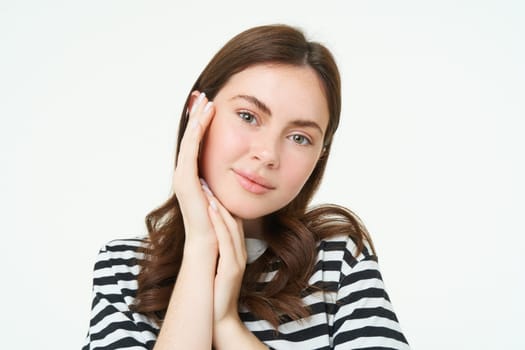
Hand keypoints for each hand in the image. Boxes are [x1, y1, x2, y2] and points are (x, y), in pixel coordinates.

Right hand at [172, 91, 216, 245]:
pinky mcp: (184, 181)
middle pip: (191, 140)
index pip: (199, 147)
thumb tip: (244, 176)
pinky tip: (203, 117)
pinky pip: (190, 150)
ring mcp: (183, 178)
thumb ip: (228, 186)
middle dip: (198, 118)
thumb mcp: (227, 200)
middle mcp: (186, 176)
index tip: (212, 109)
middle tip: (204, 97)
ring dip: (197, 120)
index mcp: (196, 180)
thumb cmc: (222, 229)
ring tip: (204, 101)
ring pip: (189, 141)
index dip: (204, 127)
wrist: (212, 249)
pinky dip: (196, 132)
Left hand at [200, 184, 247, 344]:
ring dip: (220, 205)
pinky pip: (227, 241)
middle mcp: (239, 251)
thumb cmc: (215, 290)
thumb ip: (216, 248)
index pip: (232, 220)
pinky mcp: (232, 269)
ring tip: (208, 186)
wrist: (219, 316)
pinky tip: (212, 209)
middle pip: (233, 218)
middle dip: (222, 197)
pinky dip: (220, 223)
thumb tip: (206, 231)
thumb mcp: (217, 264)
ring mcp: (237, 259)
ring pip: (231, 226)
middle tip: (208, 175)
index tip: (210, 182)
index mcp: (235, 249)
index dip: (223, 200)